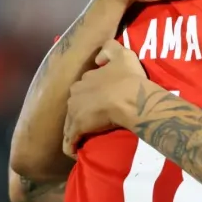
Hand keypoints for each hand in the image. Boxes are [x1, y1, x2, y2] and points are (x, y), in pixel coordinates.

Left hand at [63, 40, 148, 158]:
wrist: (131, 98)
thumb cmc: (129, 78)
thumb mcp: (123, 54)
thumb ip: (109, 49)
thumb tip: (98, 58)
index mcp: (84, 79)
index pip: (84, 87)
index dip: (93, 94)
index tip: (101, 101)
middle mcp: (75, 94)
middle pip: (75, 104)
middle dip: (81, 111)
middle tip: (95, 119)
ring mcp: (74, 113)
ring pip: (70, 123)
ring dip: (76, 129)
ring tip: (86, 136)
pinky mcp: (77, 129)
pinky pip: (70, 141)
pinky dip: (71, 146)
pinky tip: (76, 152)